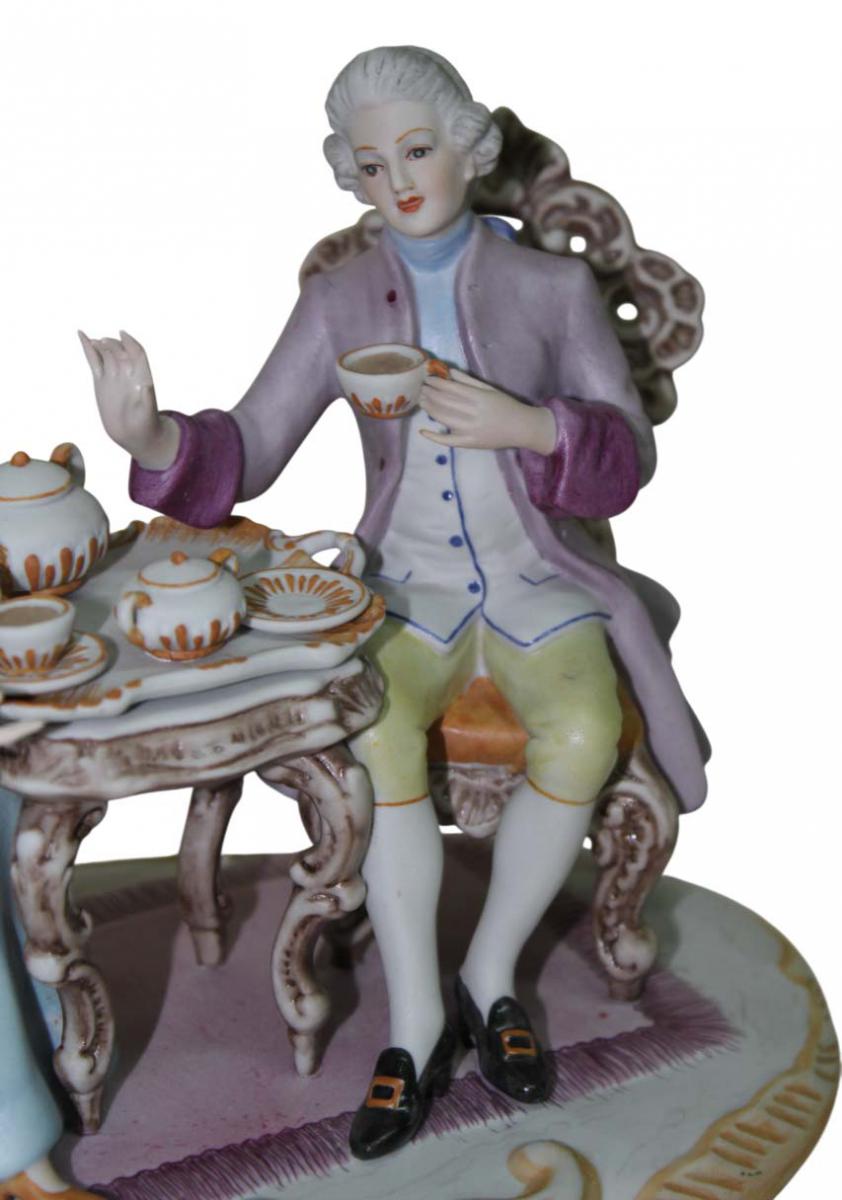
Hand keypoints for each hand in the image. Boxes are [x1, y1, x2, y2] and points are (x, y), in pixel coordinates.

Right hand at [78, 330, 178, 468]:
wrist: (133, 434)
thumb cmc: (145, 425)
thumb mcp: (147, 414)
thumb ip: (147, 400)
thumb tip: (145, 386)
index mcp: (141, 376)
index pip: (137, 353)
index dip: (130, 342)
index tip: (122, 334)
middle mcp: (127, 373)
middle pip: (120, 351)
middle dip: (112, 345)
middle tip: (103, 344)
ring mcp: (113, 376)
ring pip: (106, 353)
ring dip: (100, 344)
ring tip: (93, 341)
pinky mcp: (101, 381)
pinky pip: (94, 362)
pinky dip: (88, 349)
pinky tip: (81, 335)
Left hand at [418, 369, 555, 453]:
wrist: (522, 428)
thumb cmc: (506, 406)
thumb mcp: (490, 390)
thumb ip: (469, 381)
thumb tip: (450, 372)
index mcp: (479, 397)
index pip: (451, 389)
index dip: (436, 383)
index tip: (427, 379)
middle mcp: (473, 413)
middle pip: (444, 402)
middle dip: (430, 394)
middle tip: (420, 389)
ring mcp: (470, 430)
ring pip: (443, 418)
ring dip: (429, 409)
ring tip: (421, 401)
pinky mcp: (469, 443)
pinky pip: (448, 441)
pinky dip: (434, 437)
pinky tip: (423, 431)